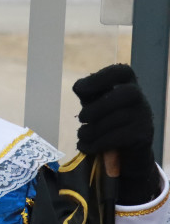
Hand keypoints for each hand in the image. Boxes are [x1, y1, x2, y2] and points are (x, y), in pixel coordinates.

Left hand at [74, 63, 159, 204]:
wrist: (125, 152)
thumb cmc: (106, 121)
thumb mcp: (96, 105)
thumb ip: (88, 94)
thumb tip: (80, 87)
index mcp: (127, 84)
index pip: (121, 72)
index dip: (100, 78)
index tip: (79, 90)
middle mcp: (140, 97)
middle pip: (126, 94)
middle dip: (97, 108)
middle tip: (82, 119)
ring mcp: (144, 116)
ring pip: (117, 119)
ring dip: (91, 130)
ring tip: (82, 135)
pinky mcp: (143, 136)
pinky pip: (117, 138)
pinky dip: (96, 144)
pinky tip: (85, 146)